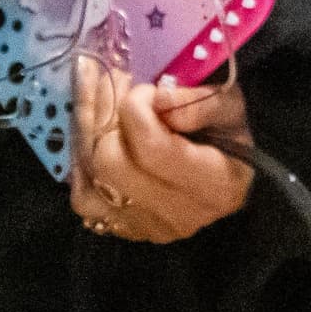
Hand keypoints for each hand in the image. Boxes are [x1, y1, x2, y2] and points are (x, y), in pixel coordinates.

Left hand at [71, 58, 255, 244]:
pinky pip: (83, 197)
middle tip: (112, 82)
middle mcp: (179, 215)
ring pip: (90, 181)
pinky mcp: (125, 230)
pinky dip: (81, 161)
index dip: (136, 110)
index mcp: (215, 185)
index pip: (152, 149)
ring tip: (95, 95)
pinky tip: (91, 132)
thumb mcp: (229, 105)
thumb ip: (198, 101)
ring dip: (86, 131)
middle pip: (111, 164)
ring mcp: (148, 228)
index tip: (145, 89)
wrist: (226, 170)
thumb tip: (158, 100)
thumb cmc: (228, 133)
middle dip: (104, 114)